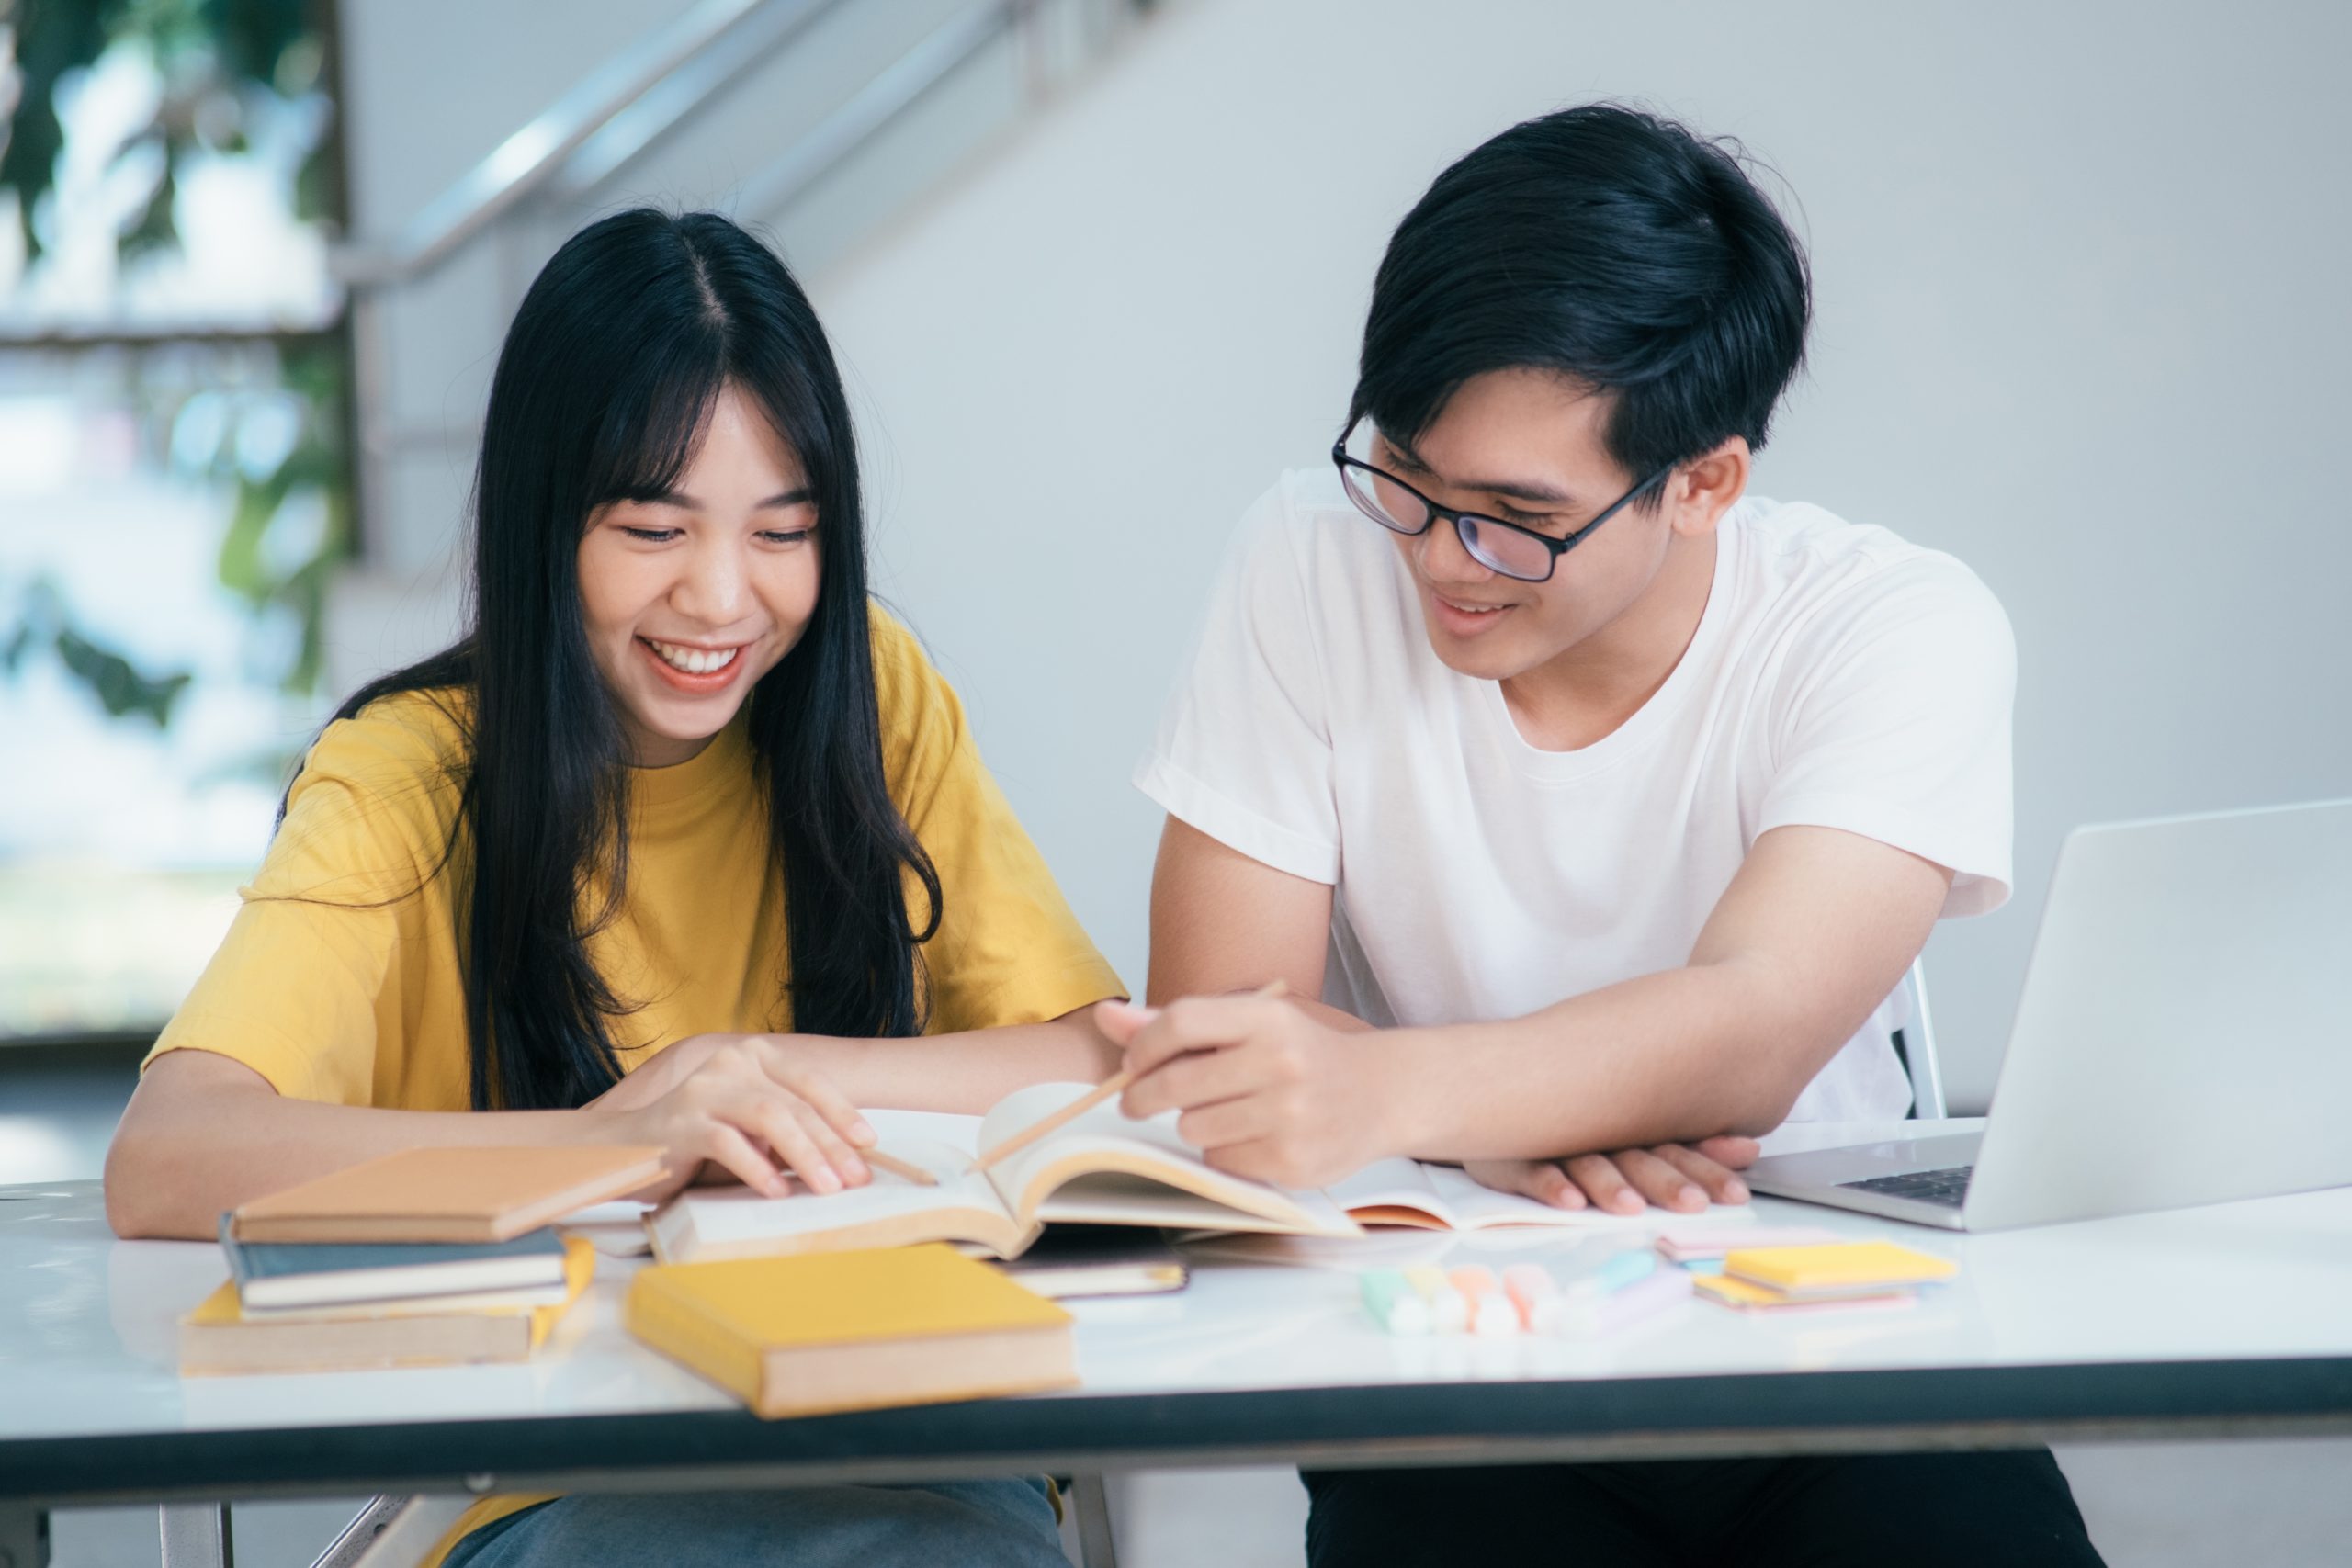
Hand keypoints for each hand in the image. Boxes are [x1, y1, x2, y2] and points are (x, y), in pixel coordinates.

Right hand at [581, 1034, 876, 1201]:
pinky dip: (757, 1169)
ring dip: (804, 1154)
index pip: (809, 1081)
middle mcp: (730, 1063)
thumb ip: (787, 1130)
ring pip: (768, 1116)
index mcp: (753, 1056)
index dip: (842, 1112)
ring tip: (827, 1187)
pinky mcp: (681, 1122)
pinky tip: (777, 1192)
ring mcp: (704, 1090)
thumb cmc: (698, 1140)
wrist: (623, 1147)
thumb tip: (846, 1159)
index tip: (869, 1144)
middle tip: (857, 1178)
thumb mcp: (750, 1128)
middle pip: (794, 1104)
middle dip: (831, 1144)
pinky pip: (728, 1143)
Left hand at [1100, 995, 1403, 1188]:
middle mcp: (1281, 1062)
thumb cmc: (1300, 1054)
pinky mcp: (1291, 1160)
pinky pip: (1220, 1160)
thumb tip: (1107, 1015)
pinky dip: (1222, 1152)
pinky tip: (1249, 1136)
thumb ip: (1178, 1024)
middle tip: (1136, 1101)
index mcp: (1268, 1018)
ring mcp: (1289, 1114)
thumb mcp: (1251, 1024)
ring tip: (1220, 1113)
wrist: (1379, 1094)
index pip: (1180, 1023)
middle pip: (1176, 1082)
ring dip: (1191, 1124)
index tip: (1133, 1062)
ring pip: (1192, 1127)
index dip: (1142, 1045)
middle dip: (1143, 1095)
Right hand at [1463, 1137, 1759, 1215]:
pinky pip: (1531, 1169)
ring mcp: (1553, 1142)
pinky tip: (1568, 1201)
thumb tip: (1754, 1147)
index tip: (1738, 1190)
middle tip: (1695, 1205)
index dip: (1707, 1166)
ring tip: (1630, 1207)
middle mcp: (1596, 1133)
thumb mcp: (1632, 1132)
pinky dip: (1549, 1184)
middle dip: (1668, 1181)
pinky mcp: (1509, 1155)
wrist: (1483, 1093)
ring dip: (1610, 1185)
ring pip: (1588, 1163)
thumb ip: (1689, 1146)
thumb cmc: (1572, 1123)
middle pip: (1638, 1157)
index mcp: (1629, 1128)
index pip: (1675, 1146)